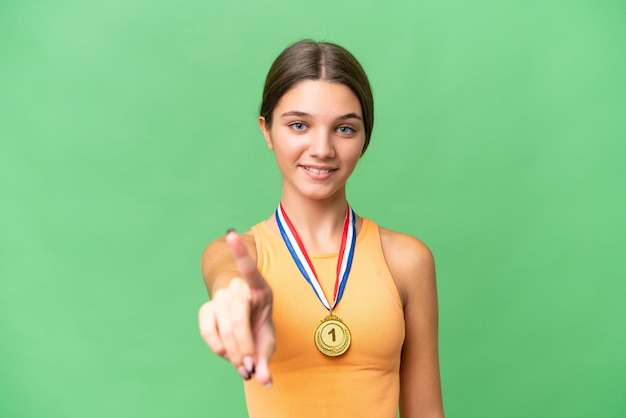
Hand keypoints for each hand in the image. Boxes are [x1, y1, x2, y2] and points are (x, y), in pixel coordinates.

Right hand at [199, 230, 274, 385]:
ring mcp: (220, 297)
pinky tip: (226, 354)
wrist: (244, 319)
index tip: (231, 234)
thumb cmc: (259, 325)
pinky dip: (215, 344)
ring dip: (230, 349)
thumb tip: (265, 380)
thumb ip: (266, 359)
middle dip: (242, 345)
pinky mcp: (207, 308)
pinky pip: (206, 327)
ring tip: (242, 366)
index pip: (249, 269)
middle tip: (248, 367)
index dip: (240, 252)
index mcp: (259, 287)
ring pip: (222, 324)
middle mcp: (238, 288)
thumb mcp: (269, 338)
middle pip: (237, 315)